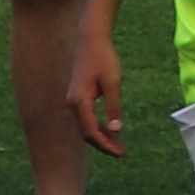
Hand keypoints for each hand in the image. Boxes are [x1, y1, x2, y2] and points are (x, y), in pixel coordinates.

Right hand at [63, 34, 127, 153]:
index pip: (91, 132)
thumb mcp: (113, 82)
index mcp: (80, 102)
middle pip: (86, 133)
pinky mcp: (78, 98)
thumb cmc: (103, 59)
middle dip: (104, 145)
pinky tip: (111, 130)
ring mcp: (73, 102)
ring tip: (118, 145)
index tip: (121, 153)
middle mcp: (72, 104)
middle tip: (122, 153)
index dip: (106, 145)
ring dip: (101, 137)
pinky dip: (98, 127)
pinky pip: (86, 119)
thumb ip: (114, 107)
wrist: (91, 41)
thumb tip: (117, 130)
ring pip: (86, 127)